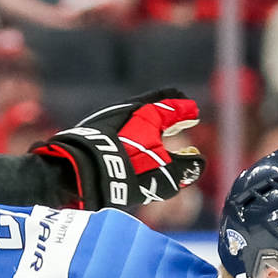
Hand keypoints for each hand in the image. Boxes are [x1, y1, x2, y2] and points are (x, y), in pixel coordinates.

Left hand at [32, 90, 204, 211]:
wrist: (78, 172)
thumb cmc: (126, 170)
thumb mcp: (162, 174)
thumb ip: (184, 168)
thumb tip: (199, 163)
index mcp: (148, 111)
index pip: (173, 103)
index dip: (185, 110)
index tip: (192, 113)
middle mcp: (127, 109)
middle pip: (152, 104)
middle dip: (167, 109)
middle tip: (178, 112)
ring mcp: (107, 119)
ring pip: (134, 115)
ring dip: (147, 121)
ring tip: (155, 131)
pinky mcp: (93, 132)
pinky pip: (118, 127)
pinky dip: (130, 132)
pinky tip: (129, 144)